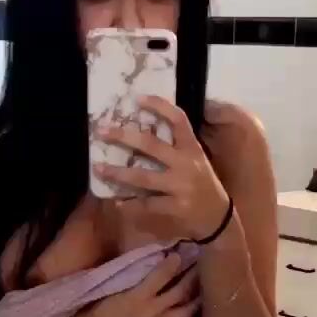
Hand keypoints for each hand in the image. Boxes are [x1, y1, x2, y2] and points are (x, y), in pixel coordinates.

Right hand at [87, 252, 199, 316]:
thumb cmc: (102, 310)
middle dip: (192, 277)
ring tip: (204, 287)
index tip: (179, 254)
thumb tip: (154, 263)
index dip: (172, 263)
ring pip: (187, 311)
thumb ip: (137, 278)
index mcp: (138, 296)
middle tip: (200, 265)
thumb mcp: (116, 290)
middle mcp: (153, 312)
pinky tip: (195, 312)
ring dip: (197, 298)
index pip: (161, 276)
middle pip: (180, 292)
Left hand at [93, 96, 229, 241]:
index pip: (178, 120)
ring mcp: (180, 187)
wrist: (219, 218)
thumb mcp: (197, 161)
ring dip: (117, 173)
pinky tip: (117, 202)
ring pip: (143, 178)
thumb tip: (142, 130)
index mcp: (192, 149)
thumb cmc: (203, 185)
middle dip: (124, 137)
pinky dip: (130, 203)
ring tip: (97, 168)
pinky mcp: (175, 208)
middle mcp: (186, 165)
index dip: (159, 106)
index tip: (137, 97)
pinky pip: (146, 204)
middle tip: (101, 130)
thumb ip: (176, 148)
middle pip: (151, 145)